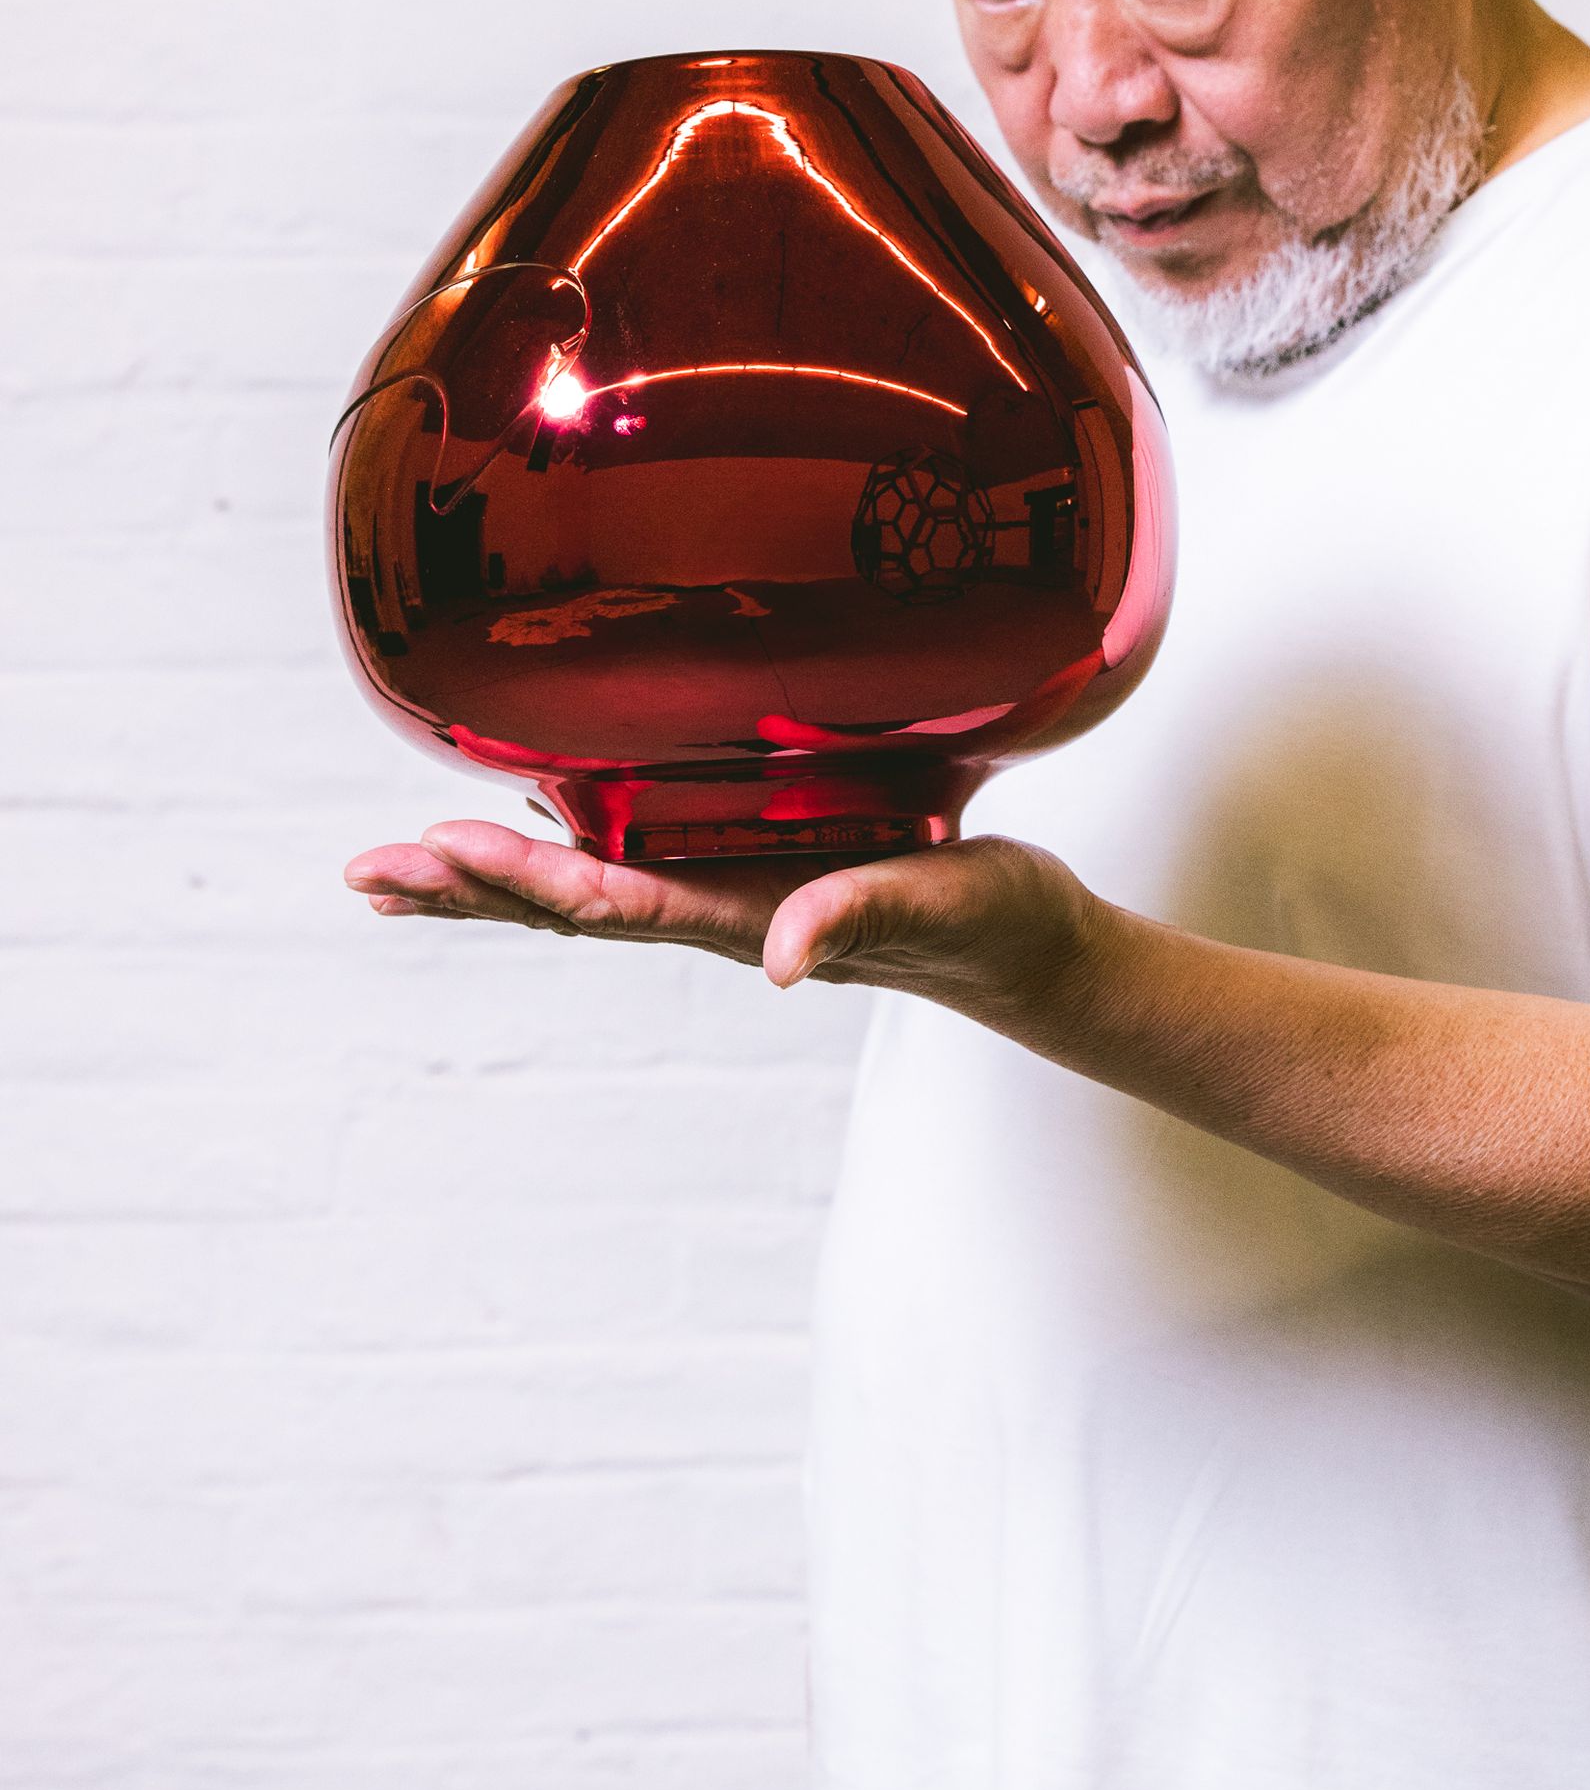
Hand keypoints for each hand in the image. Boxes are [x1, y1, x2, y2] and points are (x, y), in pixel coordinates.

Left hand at [344, 816, 1100, 1028]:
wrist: (1024, 948)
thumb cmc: (991, 921)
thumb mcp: (942, 902)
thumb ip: (861, 917)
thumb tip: (776, 958)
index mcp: (753, 916)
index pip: (615, 899)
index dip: (522, 878)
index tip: (438, 854)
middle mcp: (719, 913)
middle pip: (568, 906)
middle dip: (465, 890)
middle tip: (366, 874)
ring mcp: (725, 898)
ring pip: (582, 892)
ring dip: (486, 885)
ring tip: (396, 874)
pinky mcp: (746, 875)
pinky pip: (628, 867)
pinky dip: (552, 857)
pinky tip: (512, 831)